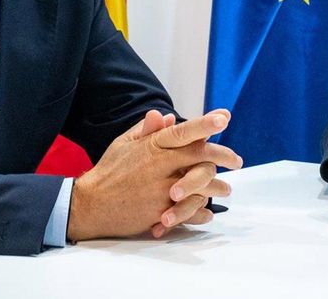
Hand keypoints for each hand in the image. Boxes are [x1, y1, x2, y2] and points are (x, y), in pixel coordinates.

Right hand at [66, 109, 241, 240]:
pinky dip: (201, 213)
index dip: (206, 123)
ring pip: (201, 185)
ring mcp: (162, 189)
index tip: (225, 118)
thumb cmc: (109, 171)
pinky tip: (207, 212)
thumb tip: (166, 115)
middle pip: (201, 156)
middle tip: (237, 161)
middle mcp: (161, 165)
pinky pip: (190, 211)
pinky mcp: (161, 211)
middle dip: (223, 156)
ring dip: (217, 187)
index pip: (184, 131)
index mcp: (153, 146)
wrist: (91, 205)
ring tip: (226, 190)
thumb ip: (146, 130)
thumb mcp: (124, 144)